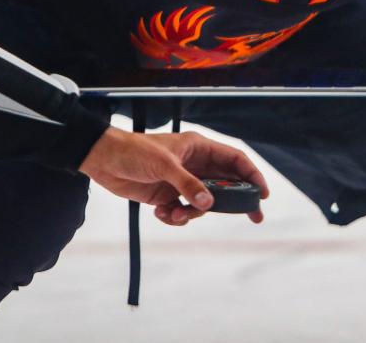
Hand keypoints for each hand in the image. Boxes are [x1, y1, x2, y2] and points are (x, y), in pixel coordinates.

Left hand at [79, 127, 268, 225]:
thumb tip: (209, 205)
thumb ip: (188, 185)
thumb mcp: (164, 166)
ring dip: (192, 214)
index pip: (234, 159)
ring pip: (202, 204)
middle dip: (234, 202)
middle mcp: (194, 164)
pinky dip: (175, 217)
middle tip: (253, 217)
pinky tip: (160, 213)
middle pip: (225, 184)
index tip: (262, 193)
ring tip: (174, 214)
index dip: (252, 174)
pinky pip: (182, 212)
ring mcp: (181, 181)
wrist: (102, 160)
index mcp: (198, 147)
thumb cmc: (133, 151)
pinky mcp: (166, 196)